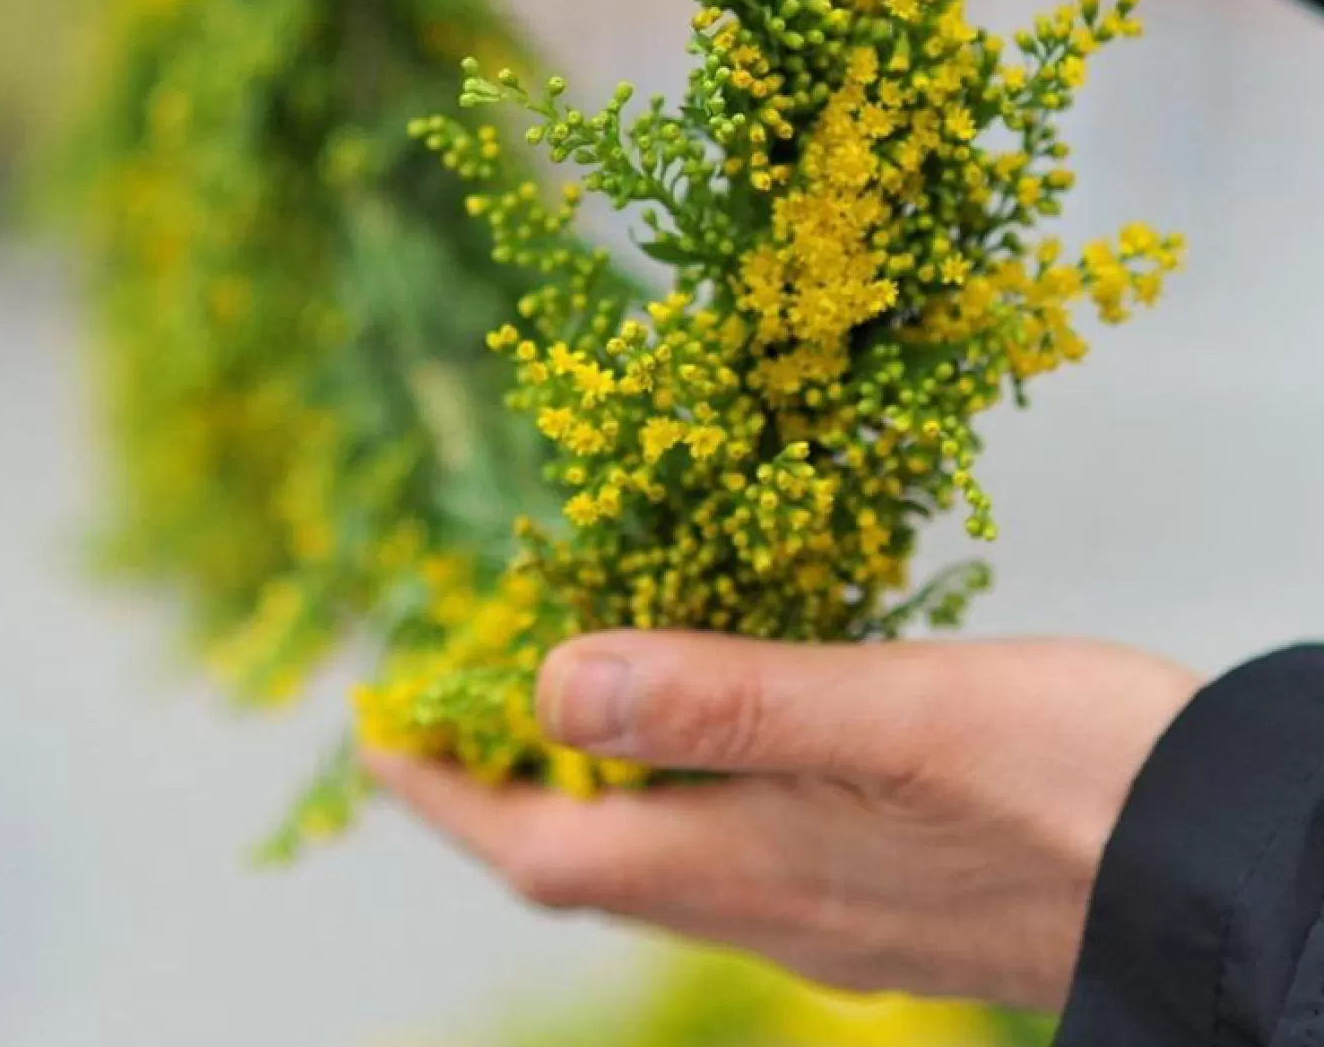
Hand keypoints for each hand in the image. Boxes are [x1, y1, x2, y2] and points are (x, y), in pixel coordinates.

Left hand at [367, 634, 1198, 1013]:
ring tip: (549, 708)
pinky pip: (735, 854)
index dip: (443, 793)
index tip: (369, 735)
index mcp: (751, 863)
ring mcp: (831, 915)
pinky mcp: (888, 900)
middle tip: (443, 713)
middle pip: (584, 865)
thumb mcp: (895, 713)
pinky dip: (679, 793)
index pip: (541, 846)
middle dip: (496, 794)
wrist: (1226, 877)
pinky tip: (710, 739)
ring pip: (658, 861)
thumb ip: (727, 697)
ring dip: (584, 794)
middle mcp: (772, 905)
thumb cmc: (1076, 781)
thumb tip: (557, 679)